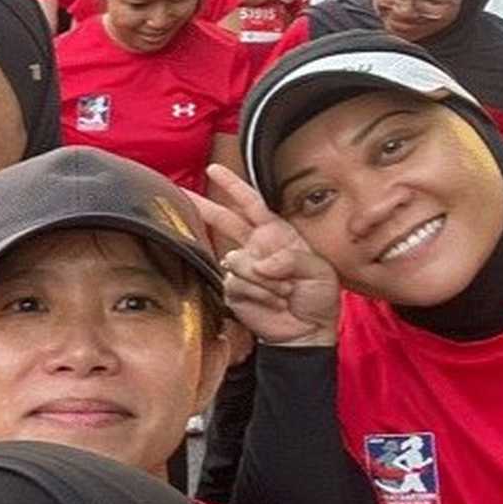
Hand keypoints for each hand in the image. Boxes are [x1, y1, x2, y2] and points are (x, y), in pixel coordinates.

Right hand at [187, 164, 341, 347]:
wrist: (306, 332)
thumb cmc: (317, 298)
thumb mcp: (319, 270)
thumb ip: (291, 258)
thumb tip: (261, 262)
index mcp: (277, 235)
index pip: (252, 205)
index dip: (234, 187)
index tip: (215, 171)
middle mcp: (256, 248)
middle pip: (225, 221)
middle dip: (206, 208)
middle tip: (184, 195)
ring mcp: (243, 269)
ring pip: (237, 260)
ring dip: (264, 279)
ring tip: (283, 293)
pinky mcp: (233, 290)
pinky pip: (237, 284)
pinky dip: (258, 294)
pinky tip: (272, 302)